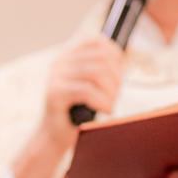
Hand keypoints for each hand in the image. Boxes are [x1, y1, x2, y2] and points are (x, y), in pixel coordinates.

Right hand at [14, 36, 123, 177]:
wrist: (55, 135)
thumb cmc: (77, 111)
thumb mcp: (90, 85)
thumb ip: (101, 70)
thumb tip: (123, 56)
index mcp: (69, 56)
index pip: (97, 42)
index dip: (115, 55)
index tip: (121, 73)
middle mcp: (61, 62)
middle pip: (100, 57)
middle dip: (116, 76)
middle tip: (117, 95)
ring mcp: (56, 77)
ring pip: (96, 72)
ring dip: (111, 90)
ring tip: (111, 104)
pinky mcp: (55, 94)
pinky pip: (87, 91)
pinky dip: (103, 101)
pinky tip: (106, 110)